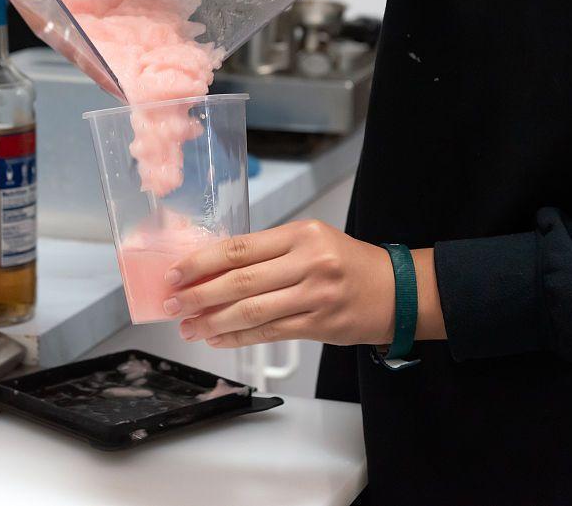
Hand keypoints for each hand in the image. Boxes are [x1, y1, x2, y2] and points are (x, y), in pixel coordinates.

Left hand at [163, 220, 443, 347]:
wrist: (398, 291)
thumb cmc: (350, 264)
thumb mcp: (312, 241)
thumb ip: (269, 252)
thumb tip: (214, 268)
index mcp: (302, 234)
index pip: (240, 248)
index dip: (201, 262)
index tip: (175, 273)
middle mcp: (308, 262)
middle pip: (240, 281)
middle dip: (198, 294)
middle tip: (173, 303)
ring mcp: (315, 296)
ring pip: (251, 311)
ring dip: (213, 321)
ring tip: (188, 326)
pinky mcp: (320, 325)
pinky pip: (269, 332)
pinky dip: (238, 337)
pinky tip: (218, 337)